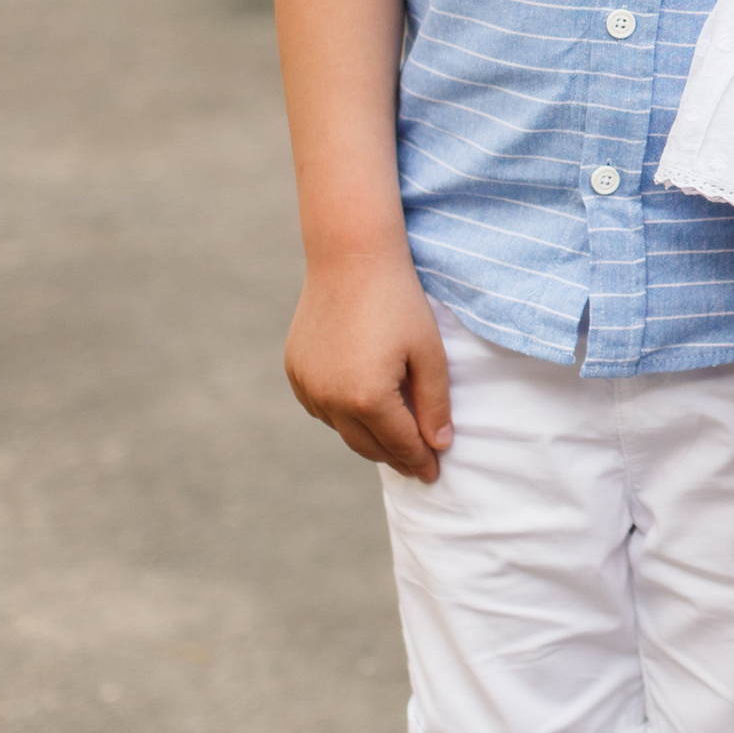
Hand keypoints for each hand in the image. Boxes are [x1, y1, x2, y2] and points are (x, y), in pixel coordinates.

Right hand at [284, 253, 452, 481]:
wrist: (350, 258)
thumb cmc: (399, 303)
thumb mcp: (429, 354)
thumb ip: (435, 405)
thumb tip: (438, 445)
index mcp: (368, 398)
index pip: (401, 444)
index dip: (420, 461)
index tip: (433, 473)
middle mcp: (330, 399)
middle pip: (369, 446)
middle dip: (395, 456)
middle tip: (416, 463)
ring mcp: (307, 386)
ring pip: (342, 429)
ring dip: (368, 437)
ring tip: (393, 437)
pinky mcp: (295, 370)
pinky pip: (321, 408)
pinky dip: (342, 415)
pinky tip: (361, 409)